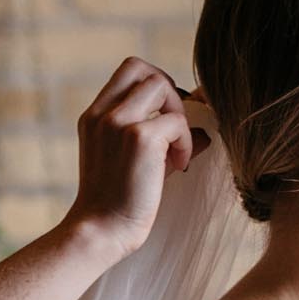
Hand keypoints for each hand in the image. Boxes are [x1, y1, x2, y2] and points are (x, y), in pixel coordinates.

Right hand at [62, 58, 200, 258]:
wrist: (101, 231)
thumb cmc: (117, 202)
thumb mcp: (132, 161)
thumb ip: (160, 139)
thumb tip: (204, 132)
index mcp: (93, 116)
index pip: (127, 71)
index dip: (154, 85)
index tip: (163, 116)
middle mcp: (102, 114)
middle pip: (142, 68)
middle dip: (168, 92)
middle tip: (174, 126)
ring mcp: (118, 122)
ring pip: (161, 85)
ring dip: (177, 114)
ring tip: (176, 149)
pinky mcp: (139, 138)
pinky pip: (178, 122)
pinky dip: (185, 143)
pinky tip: (178, 167)